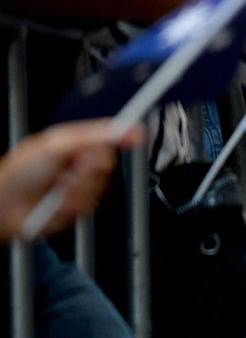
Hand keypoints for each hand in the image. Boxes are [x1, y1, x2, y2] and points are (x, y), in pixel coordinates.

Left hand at [0, 120, 141, 241]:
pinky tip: (56, 203)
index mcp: (74, 144)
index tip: (139, 133)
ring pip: (99, 187)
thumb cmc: (18, 174)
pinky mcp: (77, 207)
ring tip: (57, 189)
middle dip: (90, 170)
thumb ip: (91, 136)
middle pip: (108, 164)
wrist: (4, 208)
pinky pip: (89, 206)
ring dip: (76, 190)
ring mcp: (79, 186)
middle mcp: (79, 164)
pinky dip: (71, 205)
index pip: (108, 136)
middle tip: (72, 169)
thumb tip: (122, 129)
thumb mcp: (55, 145)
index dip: (125, 134)